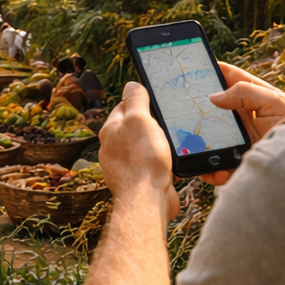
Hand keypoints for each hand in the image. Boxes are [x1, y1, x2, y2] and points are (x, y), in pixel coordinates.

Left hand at [98, 83, 178, 220]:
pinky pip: (153, 164)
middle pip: (136, 127)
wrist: (147, 200)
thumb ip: (135, 100)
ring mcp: (126, 165)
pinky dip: (163, 161)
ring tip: (174, 141)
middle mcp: (114, 148)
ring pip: (146, 146)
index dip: (140, 101)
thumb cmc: (142, 160)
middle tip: (168, 121)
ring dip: (160, 143)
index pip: (124, 107)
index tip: (156, 100)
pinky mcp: (140, 180)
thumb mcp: (140, 120)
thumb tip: (131, 85)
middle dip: (153, 124)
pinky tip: (173, 161)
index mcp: (111, 131)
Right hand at [198, 63, 284, 186]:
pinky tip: (205, 169)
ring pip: (210, 135)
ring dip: (200, 138)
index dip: (215, 70)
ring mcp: (238, 140)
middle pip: (215, 107)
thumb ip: (246, 92)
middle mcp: (244, 118)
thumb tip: (215, 97)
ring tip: (189, 136)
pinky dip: (208, 168)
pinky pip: (214, 165)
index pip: (231, 78)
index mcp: (255, 98)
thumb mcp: (275, 102)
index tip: (196, 65)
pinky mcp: (235, 163)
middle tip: (183, 101)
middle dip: (199, 105)